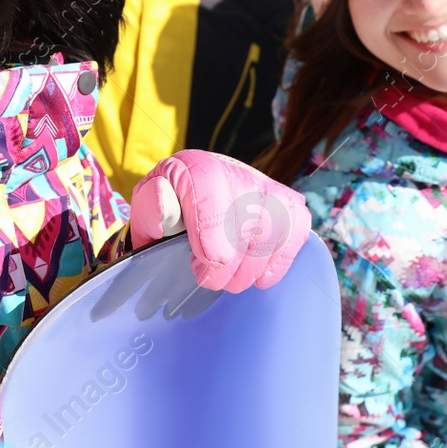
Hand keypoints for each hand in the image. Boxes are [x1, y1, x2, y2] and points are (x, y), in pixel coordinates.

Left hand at [130, 150, 310, 291]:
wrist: (193, 199)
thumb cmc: (170, 210)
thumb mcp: (149, 211)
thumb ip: (152, 209)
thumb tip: (164, 203)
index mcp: (197, 167)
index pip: (214, 203)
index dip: (211, 245)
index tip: (200, 268)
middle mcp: (235, 171)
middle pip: (247, 224)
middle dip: (228, 266)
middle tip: (210, 280)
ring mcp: (266, 185)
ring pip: (274, 230)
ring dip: (252, 268)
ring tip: (233, 279)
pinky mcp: (288, 202)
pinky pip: (297, 229)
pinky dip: (280, 259)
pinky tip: (261, 274)